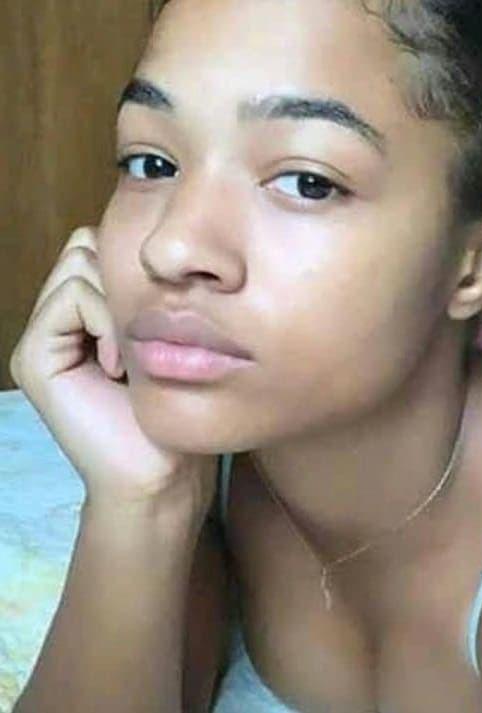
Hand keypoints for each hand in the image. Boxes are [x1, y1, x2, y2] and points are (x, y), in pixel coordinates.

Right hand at [10, 227, 217, 516]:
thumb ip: (149, 293)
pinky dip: (106, 322)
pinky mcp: (34, 356)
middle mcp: (60, 319)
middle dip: (127, 280)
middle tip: (146, 339)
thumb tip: (156, 244)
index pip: (103, 246)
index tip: (163, 325)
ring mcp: (43, 336)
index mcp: (90, 314)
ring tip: (133, 358)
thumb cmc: (179, 406)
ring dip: (120, 304)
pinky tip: (119, 367)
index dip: (139, 270)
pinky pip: (73, 297)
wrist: (163, 472)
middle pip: (88, 245)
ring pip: (81, 263)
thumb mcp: (172, 337)